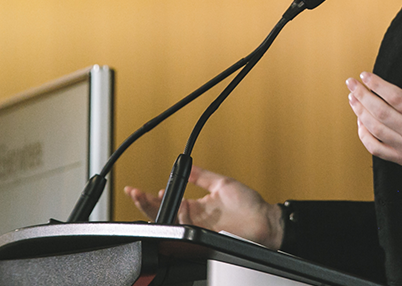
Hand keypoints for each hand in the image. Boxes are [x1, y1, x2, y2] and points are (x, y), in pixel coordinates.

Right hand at [124, 166, 283, 248]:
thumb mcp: (223, 184)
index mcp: (197, 207)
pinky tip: (173, 208)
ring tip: (147, 197)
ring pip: (169, 222)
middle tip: (135, 194)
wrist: (266, 222)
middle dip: (146, 204)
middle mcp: (194, 219)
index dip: (152, 196)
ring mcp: (198, 229)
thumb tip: (189, 164)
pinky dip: (176, 218)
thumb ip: (203, 176)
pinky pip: (184, 229)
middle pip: (163, 213)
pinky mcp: (203, 237)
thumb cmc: (250, 205)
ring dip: (156, 210)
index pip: (169, 201)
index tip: (139, 189)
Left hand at [347, 70, 401, 178]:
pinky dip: (364, 136)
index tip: (365, 76)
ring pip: (375, 129)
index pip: (395, 97)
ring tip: (353, 99)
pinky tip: (361, 124)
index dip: (377, 85)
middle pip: (379, 111)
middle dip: (361, 95)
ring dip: (360, 112)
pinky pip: (376, 149)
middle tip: (351, 83)